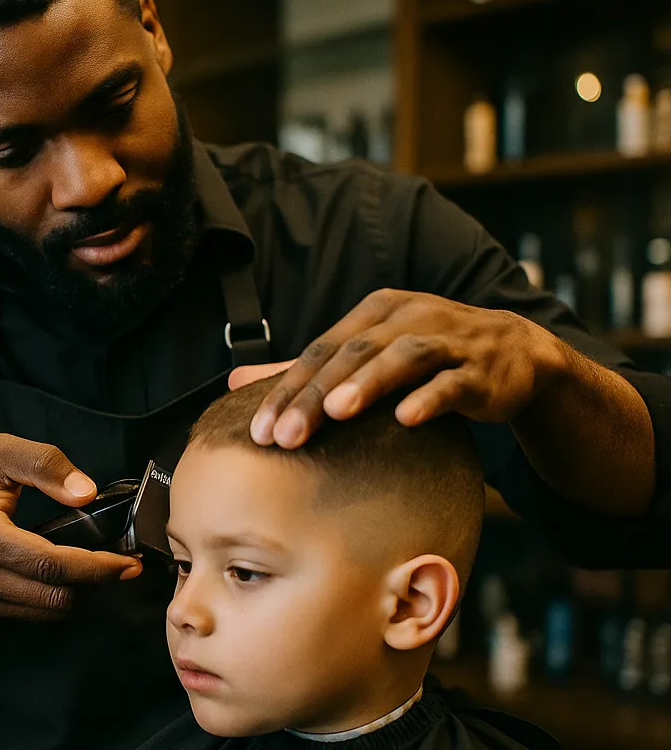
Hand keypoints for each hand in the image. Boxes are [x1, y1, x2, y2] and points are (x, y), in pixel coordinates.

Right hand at [0, 433, 140, 629]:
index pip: (50, 563)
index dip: (96, 567)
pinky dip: (55, 599)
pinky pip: (32, 616)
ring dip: (81, 594)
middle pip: (55, 596)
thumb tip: (87, 493)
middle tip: (123, 564)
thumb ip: (43, 464)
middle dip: (98, 583)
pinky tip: (63, 576)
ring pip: (48, 612)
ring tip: (97, 568)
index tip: (127, 562)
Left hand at [230, 289, 568, 447]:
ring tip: (336, 413)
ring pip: (403, 357)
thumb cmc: (428, 357)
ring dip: (369, 384)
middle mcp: (409, 317)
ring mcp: (448, 339)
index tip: (259, 431)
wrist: (516, 353)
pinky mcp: (482, 369)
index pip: (321, 350)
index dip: (287, 389)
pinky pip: (454, 382)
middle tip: (284, 437)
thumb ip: (307, 371)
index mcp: (376, 311)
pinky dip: (430, 398)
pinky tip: (407, 419)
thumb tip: (234, 384)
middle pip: (353, 354)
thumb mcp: (367, 355)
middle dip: (315, 395)